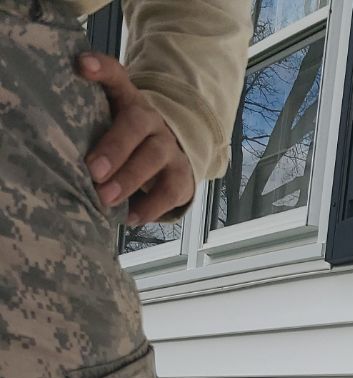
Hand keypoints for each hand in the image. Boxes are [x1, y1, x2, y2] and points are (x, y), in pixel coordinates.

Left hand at [79, 52, 194, 225]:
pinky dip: (149, 207)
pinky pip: (168, 192)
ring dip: (128, 180)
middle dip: (114, 148)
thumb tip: (53, 144)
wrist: (172, 162)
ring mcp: (170, 149)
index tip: (82, 66)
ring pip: (153, 158)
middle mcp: (152, 121)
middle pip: (136, 125)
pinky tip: (130, 217)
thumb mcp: (111, 126)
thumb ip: (89, 123)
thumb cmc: (128, 144)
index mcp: (130, 101)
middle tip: (93, 171)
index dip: (101, 69)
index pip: (117, 76)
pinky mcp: (182, 178)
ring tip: (106, 199)